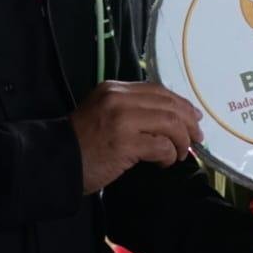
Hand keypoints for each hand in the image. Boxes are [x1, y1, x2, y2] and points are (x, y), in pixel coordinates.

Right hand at [69, 81, 203, 193]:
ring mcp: (122, 120)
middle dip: (189, 123)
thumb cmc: (81, 142)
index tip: (194, 118)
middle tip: (197, 138)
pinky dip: (170, 155)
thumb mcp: (104, 113)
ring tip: (182, 154)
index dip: (182, 104)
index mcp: (116, 89)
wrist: (54, 160)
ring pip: (171, 124)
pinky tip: (166, 162)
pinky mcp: (125, 143)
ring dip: (182, 141)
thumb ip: (131, 109)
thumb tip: (171, 119)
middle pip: (169, 105)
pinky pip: (162, 146)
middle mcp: (120, 99)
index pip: (159, 91)